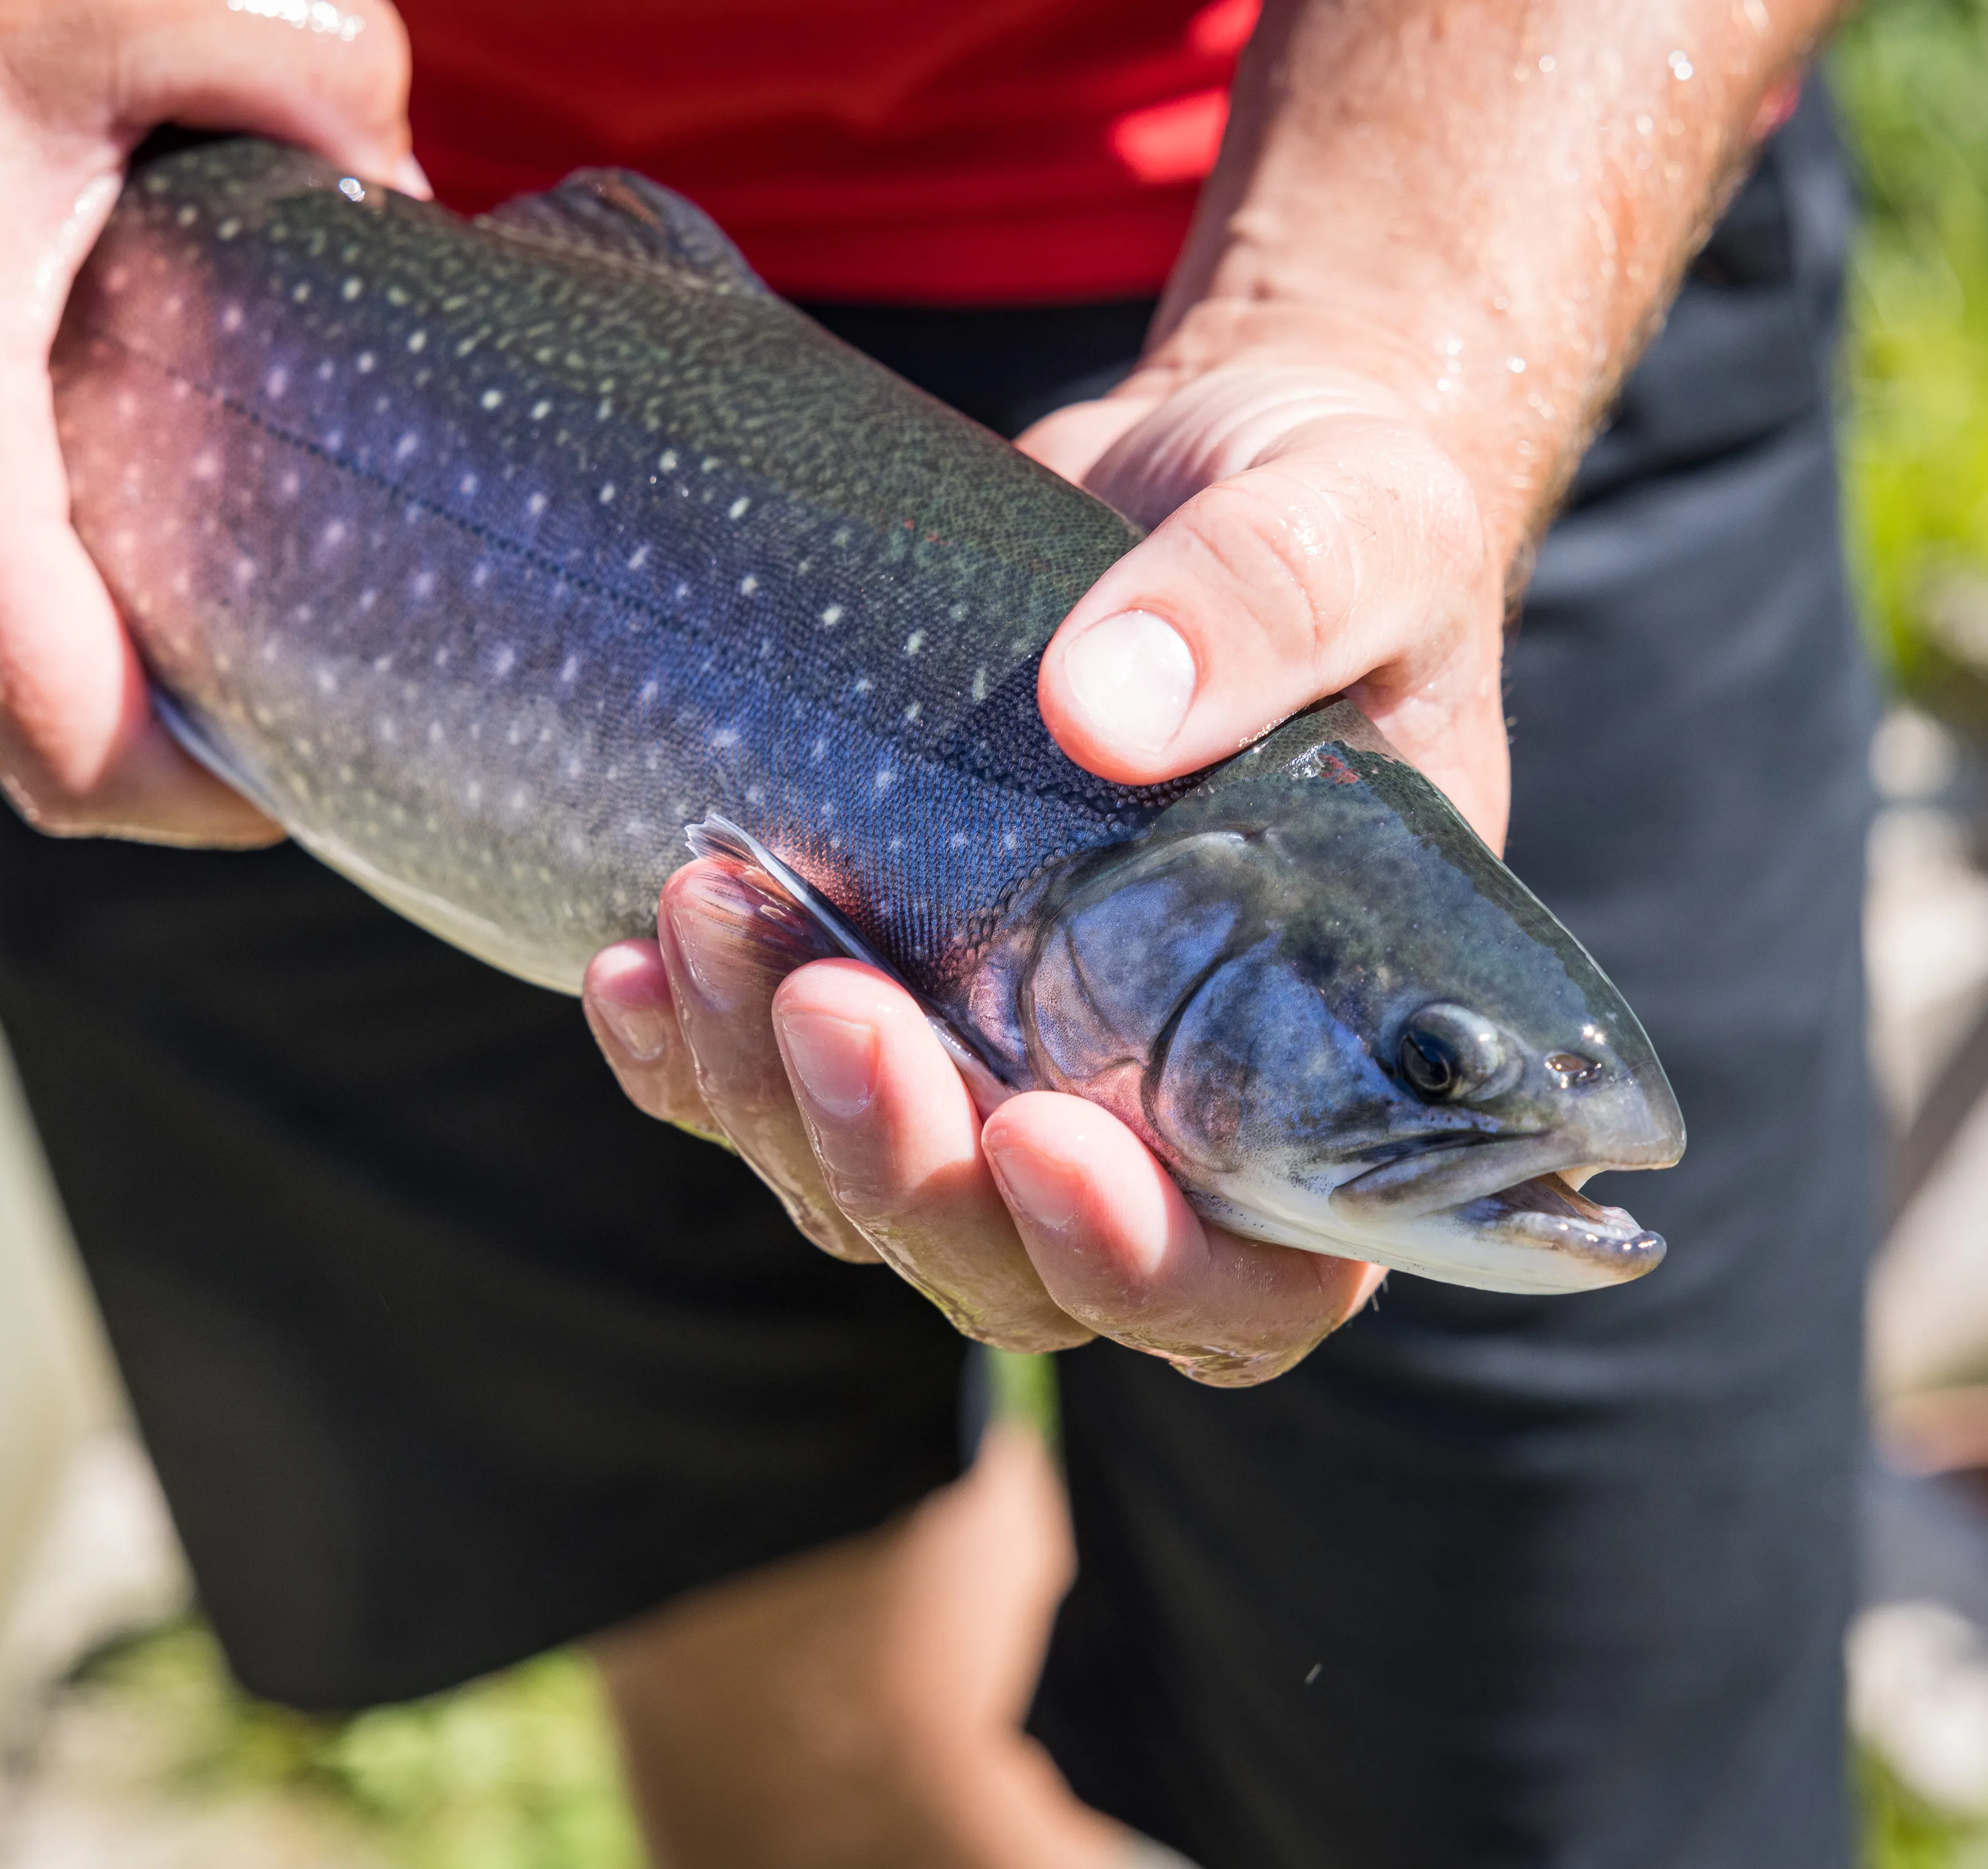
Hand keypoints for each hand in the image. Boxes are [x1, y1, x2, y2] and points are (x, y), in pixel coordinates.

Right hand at [0, 0, 420, 841]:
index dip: (215, 797)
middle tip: (295, 648)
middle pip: (23, 730)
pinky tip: (64, 482)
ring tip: (192, 564)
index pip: (79, 756)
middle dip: (164, 719)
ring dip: (68, 643)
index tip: (316, 761)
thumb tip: (399, 189)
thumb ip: (319, 82)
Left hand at [584, 0, 1833, 1381]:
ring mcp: (1005, 1062)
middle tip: (833, 996)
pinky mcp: (883, 987)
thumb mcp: (1356, 523)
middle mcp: (1162, 1111)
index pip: (1249, 1283)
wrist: (1201, 466)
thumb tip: (1102, 703)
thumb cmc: (1341, 514)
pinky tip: (630, 960)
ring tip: (706, 911)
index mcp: (1328, 1068)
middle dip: (904, 1163)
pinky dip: (683, 1057)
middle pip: (1010, 1269)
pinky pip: (754, 1093)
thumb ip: (1265, 606)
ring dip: (767, 1095)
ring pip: (860, 1194)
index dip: (1138, 1261)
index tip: (1042, 1133)